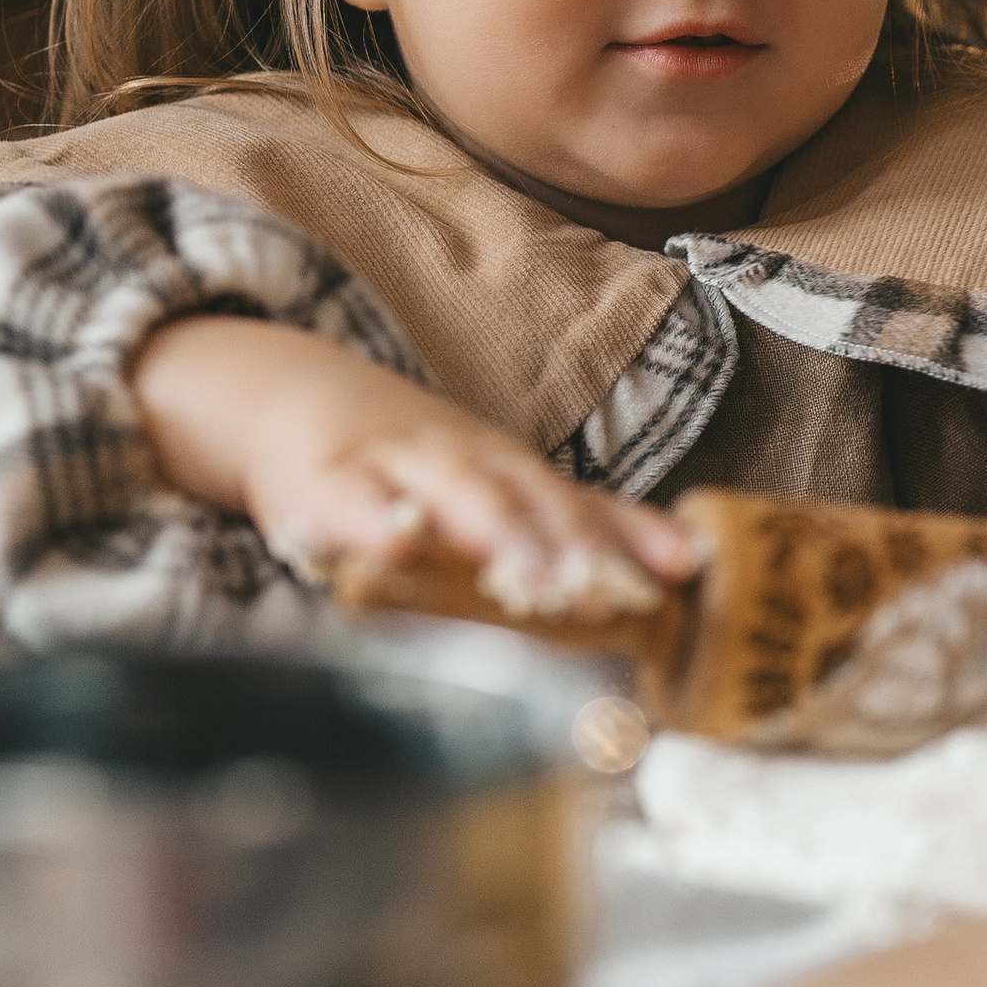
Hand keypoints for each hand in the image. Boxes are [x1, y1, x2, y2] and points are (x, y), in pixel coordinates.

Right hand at [131, 316, 703, 614]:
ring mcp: (399, 468)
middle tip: (608, 590)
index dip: (625, 540)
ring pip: (450, 496)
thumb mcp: (506, 484)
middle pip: (524, 500)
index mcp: (514, 471)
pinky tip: (395, 549)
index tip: (677, 572)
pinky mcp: (327, 484)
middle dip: (567, 543)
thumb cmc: (417, 461)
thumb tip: (691, 561)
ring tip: (527, 572)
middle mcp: (466, 463)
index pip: (578, 507)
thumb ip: (592, 524)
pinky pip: (352, 505)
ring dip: (492, 532)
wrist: (295, 396)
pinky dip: (373, 526)